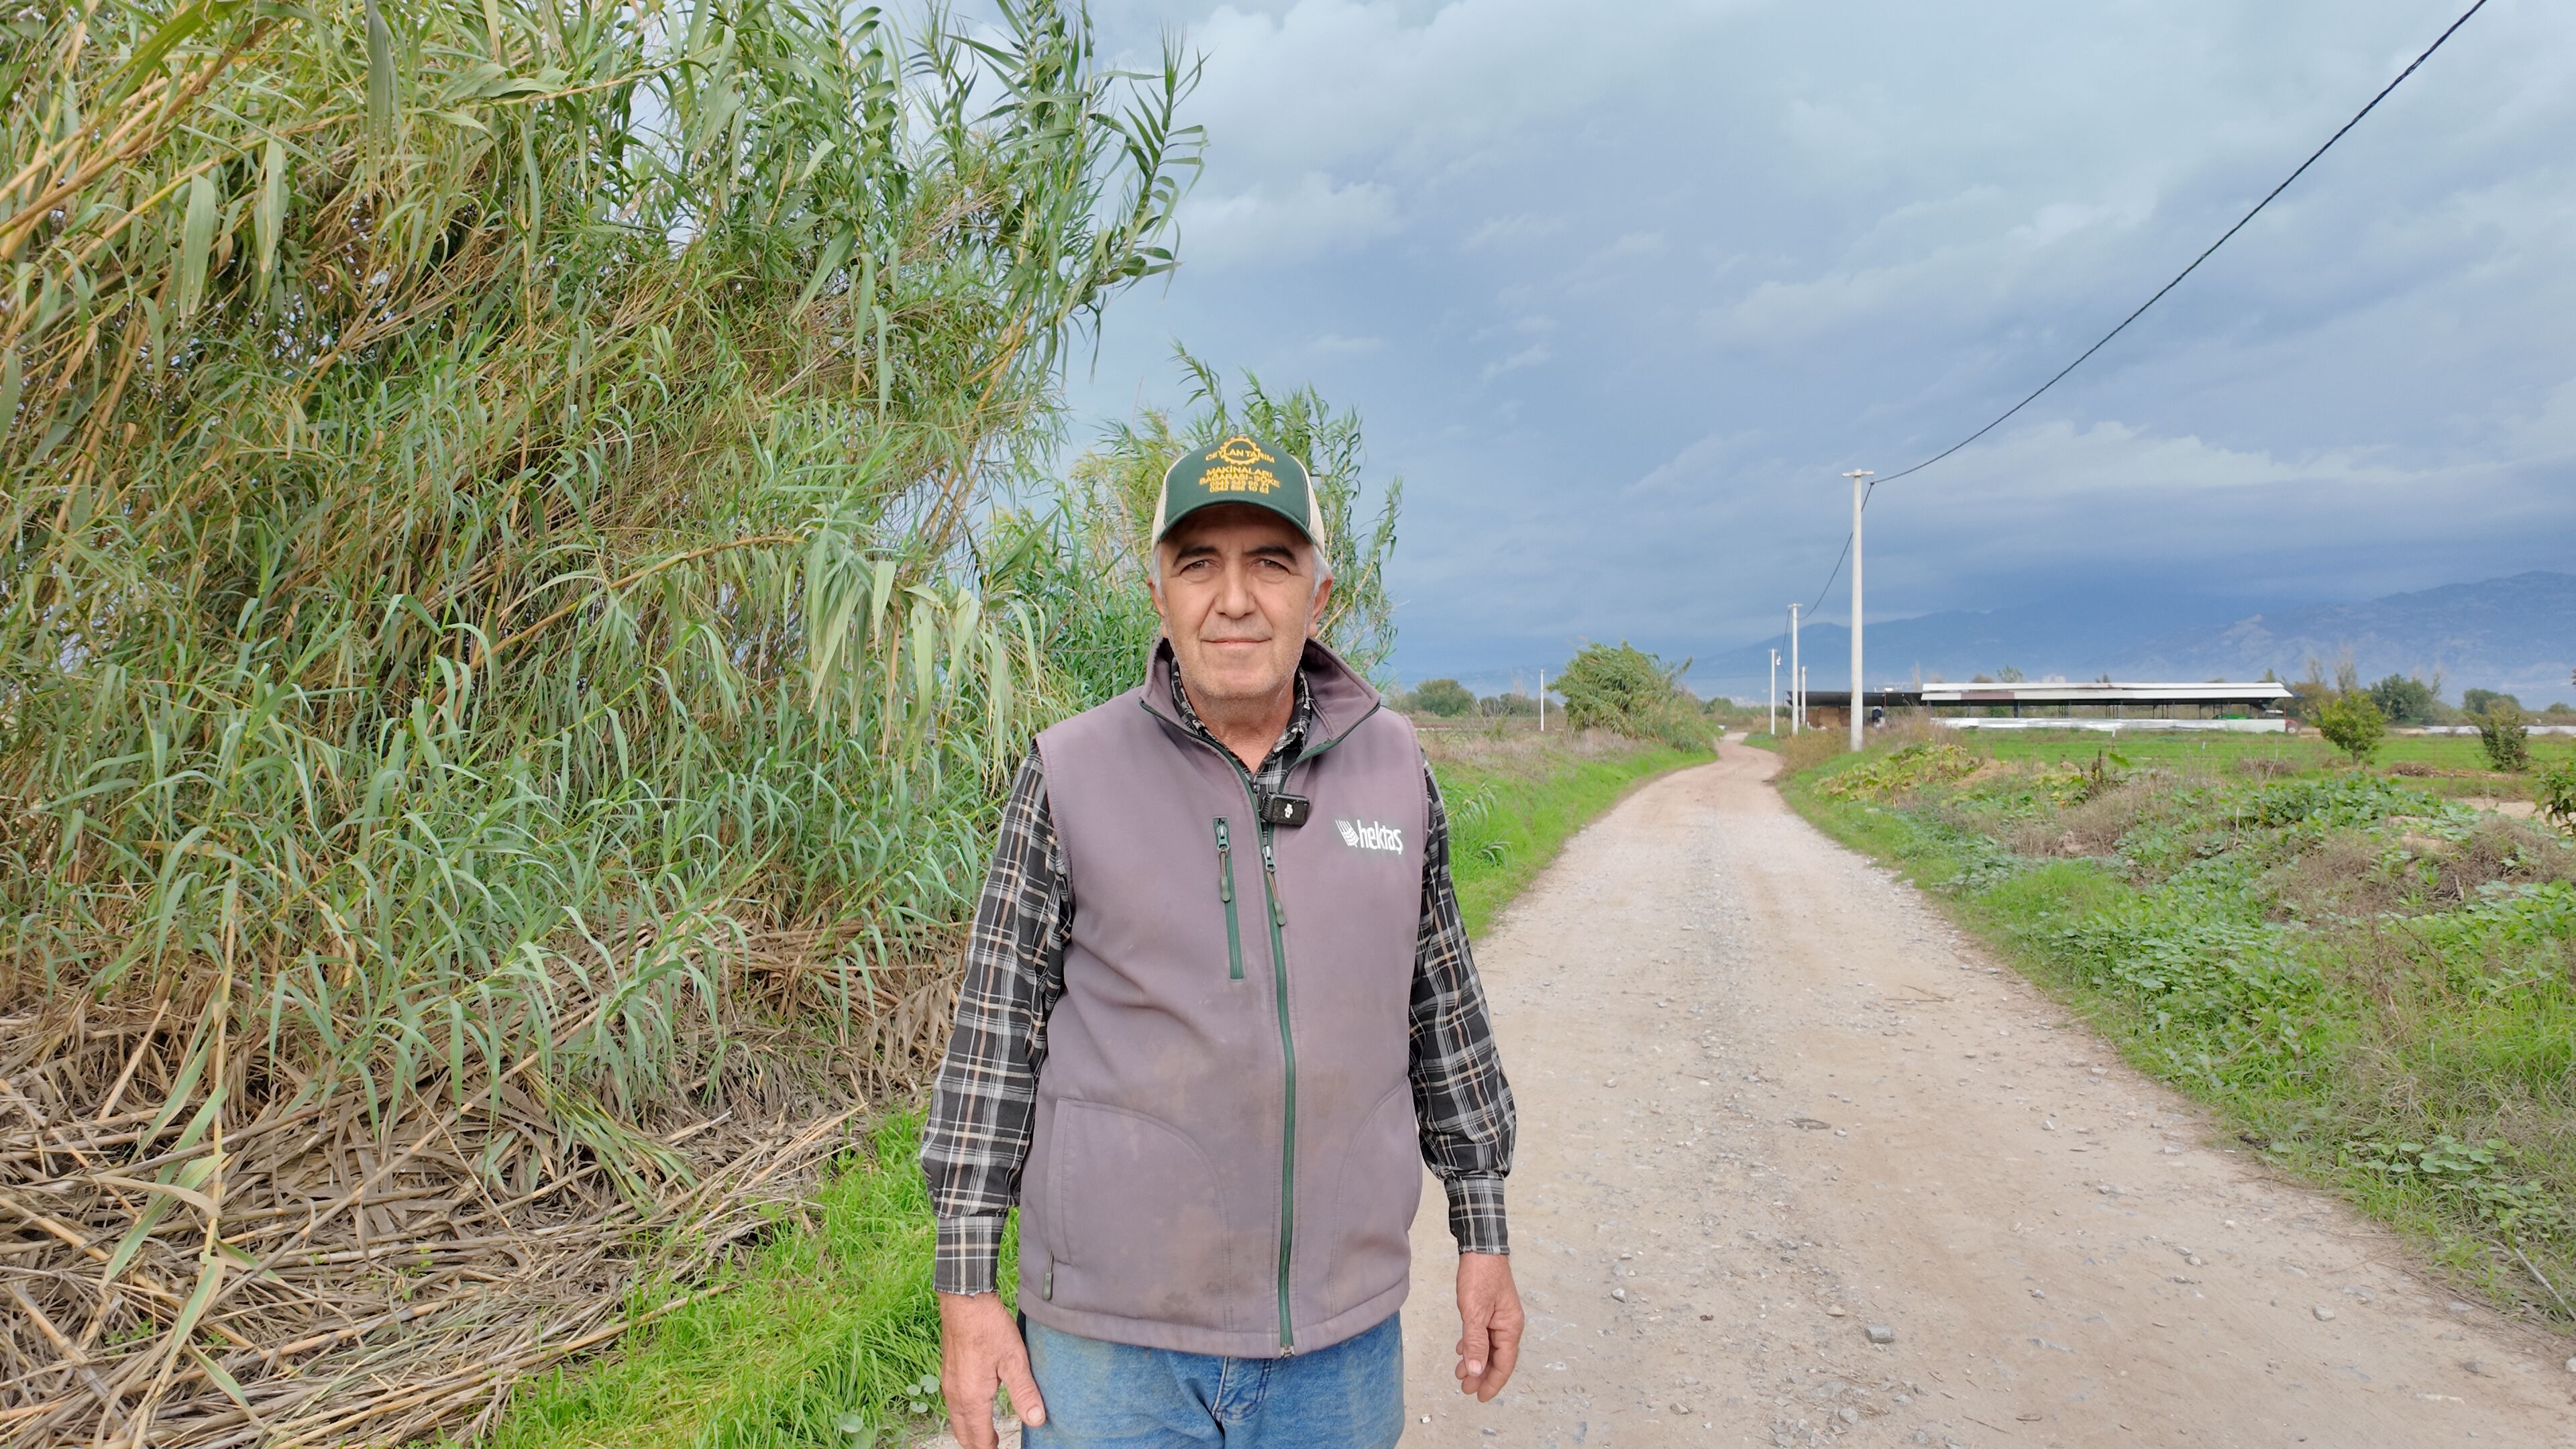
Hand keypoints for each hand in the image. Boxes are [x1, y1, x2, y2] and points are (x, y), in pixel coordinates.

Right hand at [937, 1292, 1046, 1447]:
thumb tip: (1036, 1420)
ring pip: (956, 1420)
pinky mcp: (948, 1372)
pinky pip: (953, 1404)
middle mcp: (956, 1395)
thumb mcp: (1015, 1360)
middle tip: (996, 1446)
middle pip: (963, 1434)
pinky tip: (976, 1407)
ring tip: (988, 1434)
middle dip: (978, 1445)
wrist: (965, 1301)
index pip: (979, 1439)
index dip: (992, 1448)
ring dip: (970, 1431)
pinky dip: (963, 1415)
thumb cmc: (989, 1328)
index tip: (1002, 1448)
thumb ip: (1025, 1392)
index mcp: (972, 1398)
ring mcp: (949, 1384)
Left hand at [1453, 1252, 1523, 1401]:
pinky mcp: (1491, 1309)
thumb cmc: (1480, 1275)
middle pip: (1498, 1358)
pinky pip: (1484, 1335)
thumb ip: (1475, 1343)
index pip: (1504, 1364)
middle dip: (1482, 1375)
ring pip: (1489, 1347)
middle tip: (1466, 1389)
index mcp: (1510, 1327)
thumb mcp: (1474, 1312)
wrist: (1480, 1247)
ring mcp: (1500, 1317)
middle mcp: (1509, 1325)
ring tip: (1461, 1373)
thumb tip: (1477, 1371)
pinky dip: (1474, 1345)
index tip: (1480, 1397)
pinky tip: (1462, 1350)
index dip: (1493, 1383)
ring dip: (1476, 1361)